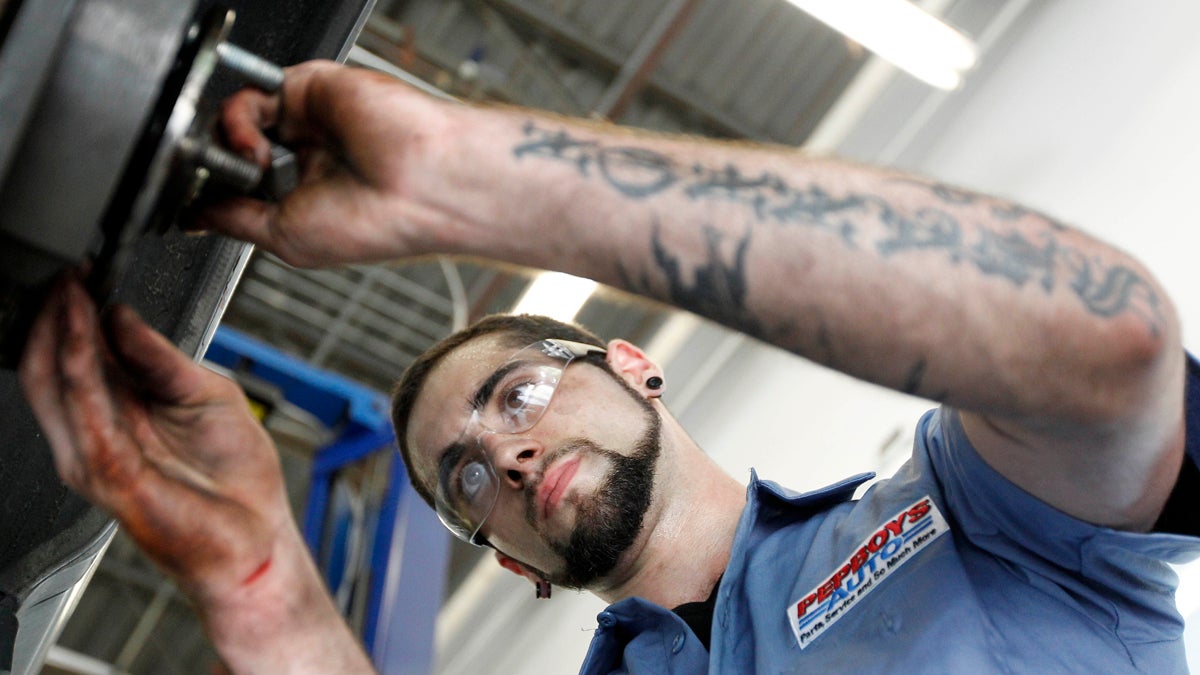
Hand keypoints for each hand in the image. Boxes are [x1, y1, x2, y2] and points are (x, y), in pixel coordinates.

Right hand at [18, 278, 286, 599]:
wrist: (257, 538)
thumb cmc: (237, 480)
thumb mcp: (207, 395)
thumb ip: (161, 358)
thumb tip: (121, 316)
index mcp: (118, 416)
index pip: (76, 358)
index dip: (73, 314)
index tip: (86, 273)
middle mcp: (97, 435)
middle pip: (50, 367)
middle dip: (55, 316)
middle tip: (68, 274)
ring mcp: (95, 456)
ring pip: (55, 383)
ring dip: (60, 331)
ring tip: (70, 290)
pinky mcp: (107, 472)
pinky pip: (84, 409)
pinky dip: (80, 364)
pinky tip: (85, 331)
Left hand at [202, 60, 457, 266]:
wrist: (420, 187)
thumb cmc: (377, 221)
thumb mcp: (285, 237)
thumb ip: (234, 219)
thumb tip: (192, 216)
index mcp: (308, 192)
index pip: (243, 181)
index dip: (215, 187)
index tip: (195, 201)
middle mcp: (308, 153)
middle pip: (234, 145)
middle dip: (217, 163)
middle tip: (220, 181)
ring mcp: (308, 119)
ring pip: (239, 117)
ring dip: (227, 142)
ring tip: (250, 167)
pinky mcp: (310, 87)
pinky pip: (253, 92)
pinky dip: (238, 120)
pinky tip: (256, 147)